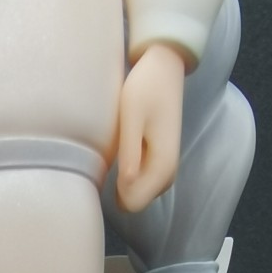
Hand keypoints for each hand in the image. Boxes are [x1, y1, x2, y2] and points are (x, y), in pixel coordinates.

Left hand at [115, 42, 185, 212]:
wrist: (164, 69)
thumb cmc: (145, 88)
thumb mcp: (132, 119)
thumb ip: (130, 154)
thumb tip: (124, 187)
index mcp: (163, 165)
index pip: (132, 204)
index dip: (112, 192)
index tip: (104, 166)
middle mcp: (168, 174)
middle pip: (133, 203)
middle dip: (115, 188)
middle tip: (107, 154)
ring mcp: (164, 169)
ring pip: (135, 195)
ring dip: (119, 181)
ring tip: (113, 149)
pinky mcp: (159, 162)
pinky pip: (138, 183)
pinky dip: (125, 175)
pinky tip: (119, 151)